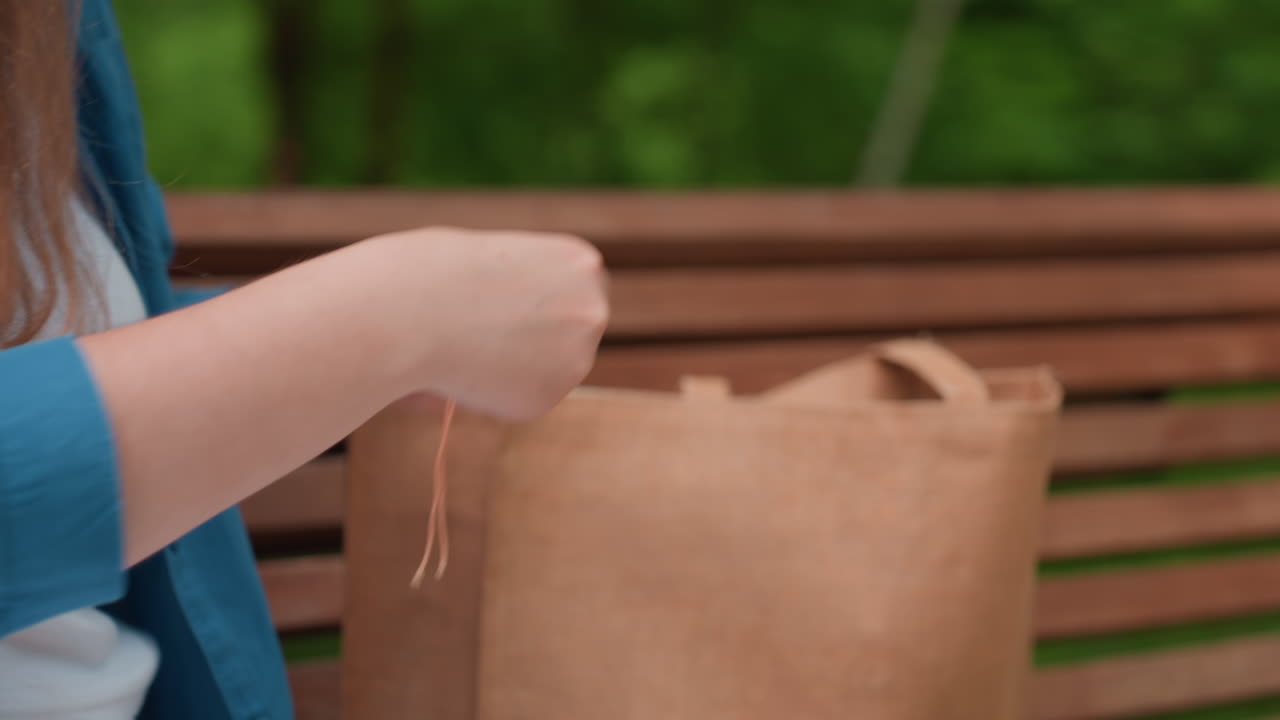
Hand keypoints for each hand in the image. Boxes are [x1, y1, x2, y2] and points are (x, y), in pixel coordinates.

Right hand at [371, 227, 608, 420]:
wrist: (410, 307)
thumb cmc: (436, 271)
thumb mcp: (495, 261)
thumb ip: (525, 291)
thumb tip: (526, 330)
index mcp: (582, 262)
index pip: (572, 296)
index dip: (537, 306)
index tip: (507, 307)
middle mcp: (593, 309)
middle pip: (570, 335)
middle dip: (537, 339)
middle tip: (489, 333)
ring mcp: (578, 356)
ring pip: (548, 371)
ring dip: (516, 366)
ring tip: (472, 344)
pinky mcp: (549, 397)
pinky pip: (525, 399)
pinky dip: (499, 393)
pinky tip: (472, 368)